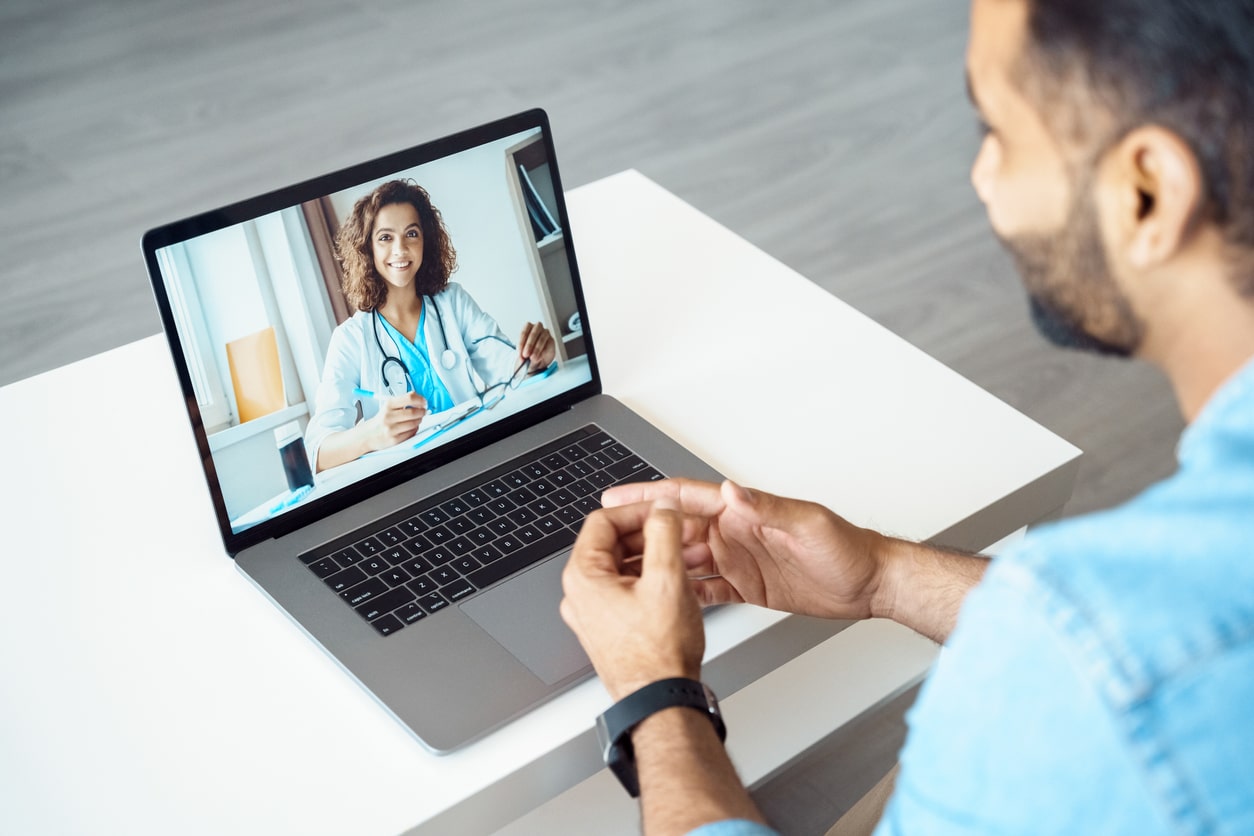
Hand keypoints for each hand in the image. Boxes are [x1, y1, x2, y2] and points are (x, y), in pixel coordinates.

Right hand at [364, 392, 426, 449]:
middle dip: (422, 412)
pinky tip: (411, 427)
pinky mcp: (394, 439)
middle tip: (423, 411)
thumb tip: (421, 400)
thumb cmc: (381, 420)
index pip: (409, 398)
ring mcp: (391, 428)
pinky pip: (411, 433)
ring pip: (414, 423)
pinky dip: (415, 429)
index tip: (424, 402)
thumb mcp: (389, 407)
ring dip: (419, 421)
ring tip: (417, 419)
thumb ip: (403, 401)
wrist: (368, 435)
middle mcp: (389, 416)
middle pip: (413, 412)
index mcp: (388, 405)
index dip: (420, 400)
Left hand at [518, 322, 555, 371]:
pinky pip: (548, 345)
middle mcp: (537, 327)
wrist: (539, 358)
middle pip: (533, 334)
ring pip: (541, 339)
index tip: (520, 353)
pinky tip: (539, 357)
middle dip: (529, 345)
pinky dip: (543, 352)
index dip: (521, 344)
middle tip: (525, 355)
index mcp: (528, 327)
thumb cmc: (529, 351)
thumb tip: (522, 358)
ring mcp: (545, 332)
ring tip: (532, 358)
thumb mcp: (523, 353)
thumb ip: (522, 354)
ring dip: (536, 349)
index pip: (524, 333)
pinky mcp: (551, 340)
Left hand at [560, 501, 704, 700]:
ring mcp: (594, 614)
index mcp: (583, 577)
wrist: (661, 700)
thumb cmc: (659, 653)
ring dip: (656, 556)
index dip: (638, 510)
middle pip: (613, 543)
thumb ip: (664, 533)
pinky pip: (628, 590)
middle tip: (682, 532)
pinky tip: (681, 581)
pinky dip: (652, 579)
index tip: (664, 511)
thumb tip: (663, 509)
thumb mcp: (667, 579)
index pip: (603, 521)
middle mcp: (581, 595)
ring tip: (690, 556)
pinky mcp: (610, 628)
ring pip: (624, 567)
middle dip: (652, 534)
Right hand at [601, 479, 882, 619]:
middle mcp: (735, 532)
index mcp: (743, 512)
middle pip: (676, 529)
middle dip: (640, 531)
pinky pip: (704, 588)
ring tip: (620, 569)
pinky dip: (681, 591)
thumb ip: (768, 507)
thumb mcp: (807, 525)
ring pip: (683, 559)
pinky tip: (660, 598)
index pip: (687, 499)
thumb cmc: (847, 549)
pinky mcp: (746, 586)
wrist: (870, 583)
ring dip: (654, 562)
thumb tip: (731, 490)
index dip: (650, 496)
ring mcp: (738, 559)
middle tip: (605, 539)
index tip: (617, 496)